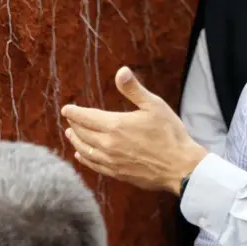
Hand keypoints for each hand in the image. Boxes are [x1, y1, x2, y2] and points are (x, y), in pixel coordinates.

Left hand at [60, 67, 208, 193]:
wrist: (180, 167)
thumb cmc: (170, 134)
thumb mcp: (154, 105)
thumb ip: (134, 89)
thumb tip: (121, 71)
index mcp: (115, 125)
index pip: (85, 117)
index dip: (74, 112)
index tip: (66, 109)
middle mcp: (108, 144)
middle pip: (82, 133)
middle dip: (74, 125)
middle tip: (69, 120)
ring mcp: (112, 161)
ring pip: (85, 150)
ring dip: (76, 141)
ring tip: (70, 135)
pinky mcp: (118, 174)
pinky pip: (94, 166)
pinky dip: (84, 159)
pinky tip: (81, 156)